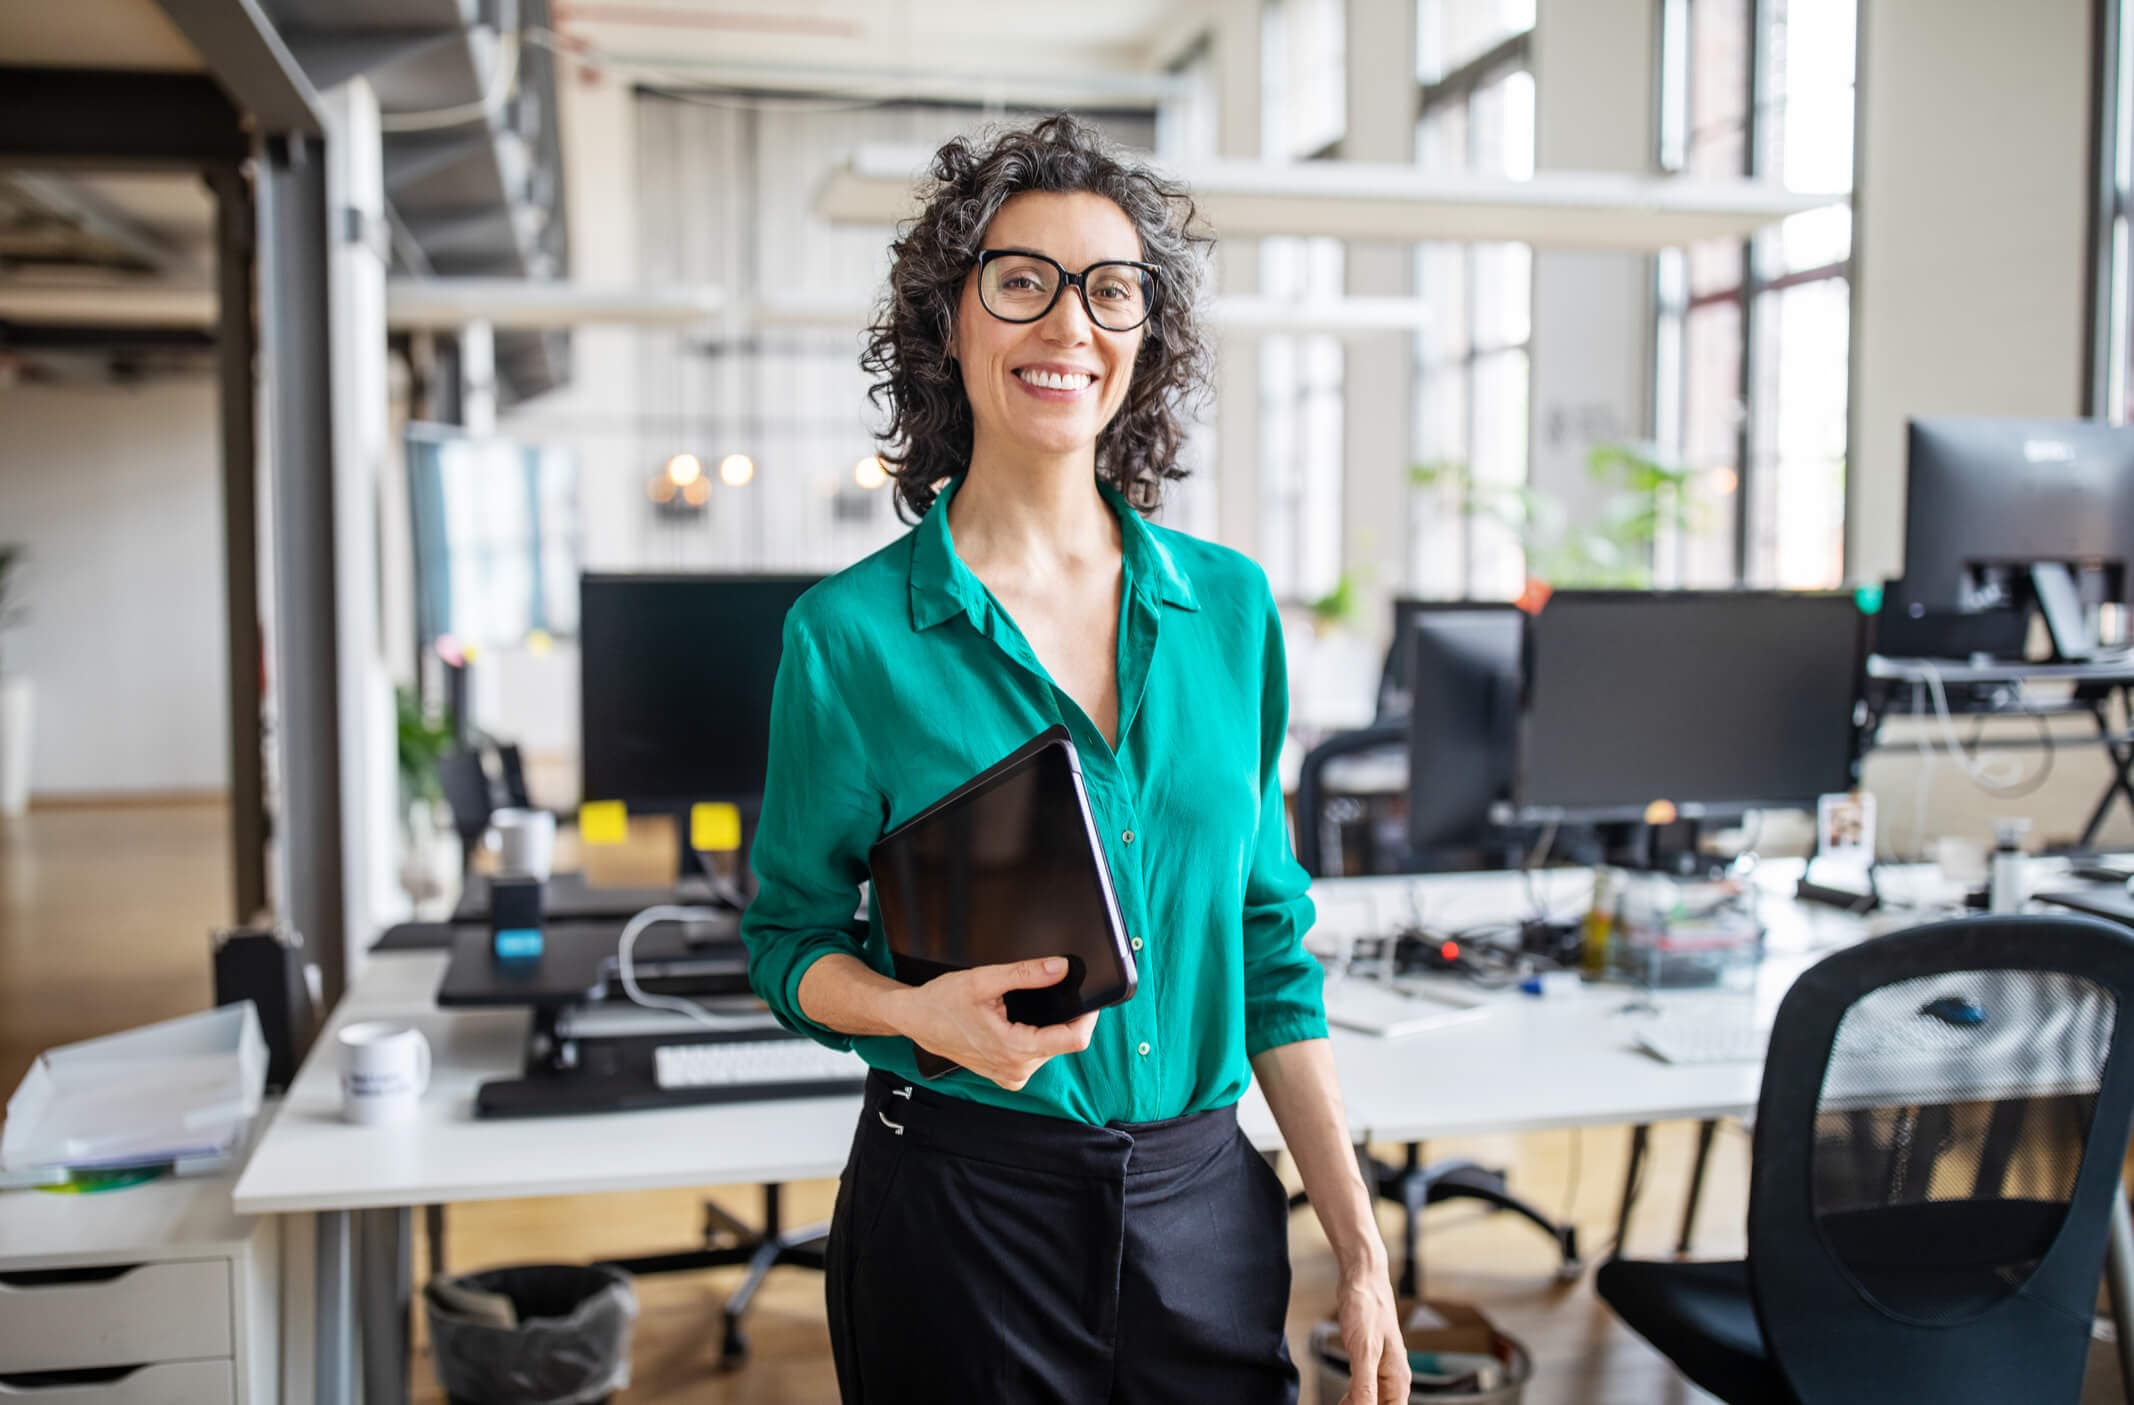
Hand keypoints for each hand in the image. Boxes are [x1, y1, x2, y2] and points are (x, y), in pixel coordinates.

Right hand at [890, 956, 1098, 1090]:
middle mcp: (1016, 1069)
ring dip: (1047, 1026)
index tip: (1090, 998)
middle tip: (1048, 991)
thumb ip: (1026, 974)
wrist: (916, 1019)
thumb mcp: (984, 979)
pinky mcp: (1007, 1074)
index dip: (1087, 1017)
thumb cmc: (942, 1001)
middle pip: (1063, 1041)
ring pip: (1050, 1047)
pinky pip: (1035, 1054)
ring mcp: (1011, 1075)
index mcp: (1014, 1049)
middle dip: (1062, 1016)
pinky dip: (1034, 1035)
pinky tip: (1016, 1021)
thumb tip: (1060, 968)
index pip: (1073, 1040)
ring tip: (1022, 1007)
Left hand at [1335, 1265, 1407, 1404]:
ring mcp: (1381, 1370)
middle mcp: (1393, 1379)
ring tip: (1338, 1404)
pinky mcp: (1368, 1361)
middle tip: (1340, 1404)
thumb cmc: (1367, 1307)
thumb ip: (1364, 1387)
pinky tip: (1340, 1400)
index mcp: (1398, 1381)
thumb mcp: (1364, 1351)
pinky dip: (1351, 1398)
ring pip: (1370, 1402)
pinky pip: (1361, 1389)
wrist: (1363, 1277)